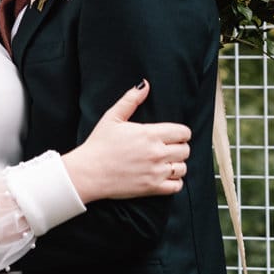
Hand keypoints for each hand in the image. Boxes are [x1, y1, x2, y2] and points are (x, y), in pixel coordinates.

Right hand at [63, 80, 193, 201]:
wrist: (89, 172)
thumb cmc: (99, 144)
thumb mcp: (112, 117)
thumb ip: (131, 99)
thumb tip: (145, 84)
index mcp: (149, 134)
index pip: (183, 132)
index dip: (181, 132)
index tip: (173, 134)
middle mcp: (156, 153)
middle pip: (185, 150)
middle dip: (180, 147)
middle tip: (168, 147)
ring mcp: (155, 172)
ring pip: (183, 167)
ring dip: (177, 164)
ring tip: (167, 162)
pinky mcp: (152, 188)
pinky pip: (176, 186)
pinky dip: (175, 182)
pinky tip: (166, 176)